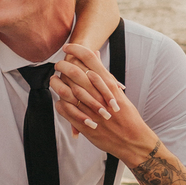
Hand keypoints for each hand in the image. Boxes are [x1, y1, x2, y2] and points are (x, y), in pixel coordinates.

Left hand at [50, 50, 156, 164]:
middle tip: (57, 64)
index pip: (88, 57)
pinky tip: (59, 101)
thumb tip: (94, 54)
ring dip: (56, 83)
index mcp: (107, 82)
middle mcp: (98, 92)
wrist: (132, 138)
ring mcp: (89, 107)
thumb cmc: (126, 115)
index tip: (67, 47)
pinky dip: (60, 103)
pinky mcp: (83, 122)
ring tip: (53, 80)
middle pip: (73, 71)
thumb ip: (103, 73)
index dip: (75, 49)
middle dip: (62, 65)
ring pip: (65, 89)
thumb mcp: (115, 91)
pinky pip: (64, 108)